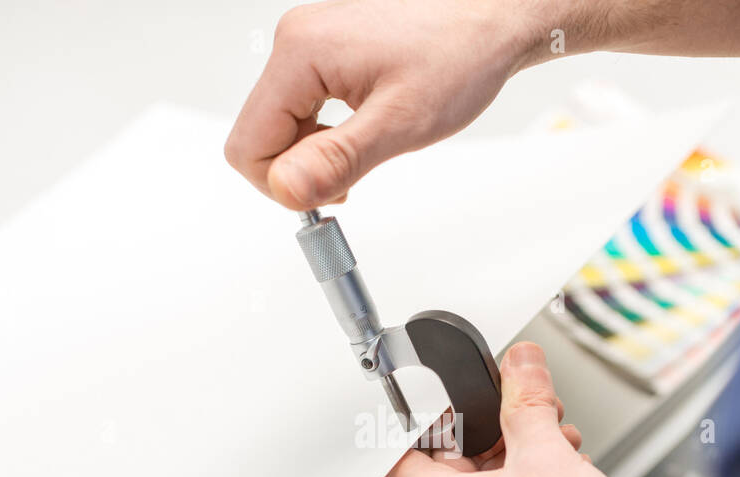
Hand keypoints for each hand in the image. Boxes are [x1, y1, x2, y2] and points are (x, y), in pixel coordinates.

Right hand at [224, 0, 540, 208]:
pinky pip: (300, 109)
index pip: (248, 146)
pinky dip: (324, 134)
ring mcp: (307, 45)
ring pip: (278, 127)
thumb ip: (337, 159)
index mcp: (301, 52)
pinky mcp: (322, 53)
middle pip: (257, 138)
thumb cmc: (459, 54)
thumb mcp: (400, 122)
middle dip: (299, 170)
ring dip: (314, 153)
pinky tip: (362, 132)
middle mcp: (295, 42)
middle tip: (352, 177)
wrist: (491, 19)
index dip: (283, 185)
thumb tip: (287, 189)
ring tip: (367, 147)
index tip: (330, 194)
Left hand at [386, 342, 687, 476]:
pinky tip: (568, 476)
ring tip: (560, 443)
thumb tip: (519, 365)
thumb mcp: (548, 454)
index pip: (401, 453)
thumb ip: (527, 400)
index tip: (450, 397)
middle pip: (451, 466)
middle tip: (529, 411)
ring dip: (520, 458)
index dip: (425, 417)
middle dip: (494, 431)